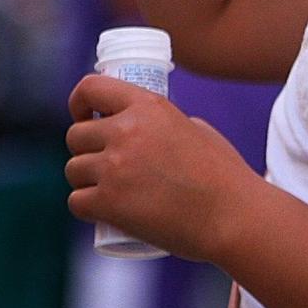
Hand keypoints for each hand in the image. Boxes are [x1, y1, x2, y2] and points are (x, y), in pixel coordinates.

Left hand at [65, 73, 257, 263]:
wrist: (234, 219)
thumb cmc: (224, 177)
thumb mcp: (195, 129)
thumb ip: (163, 123)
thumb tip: (142, 125)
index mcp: (147, 106)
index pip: (91, 88)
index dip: (79, 103)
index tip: (84, 118)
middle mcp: (126, 131)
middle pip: (75, 135)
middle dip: (85, 151)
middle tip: (103, 166)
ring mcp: (115, 167)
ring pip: (73, 170)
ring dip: (83, 181)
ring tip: (105, 191)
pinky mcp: (110, 203)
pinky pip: (76, 202)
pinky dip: (85, 209)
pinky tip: (98, 212)